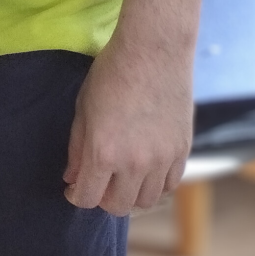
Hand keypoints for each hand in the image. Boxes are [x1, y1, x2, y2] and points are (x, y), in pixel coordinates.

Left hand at [63, 33, 193, 213]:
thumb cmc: (112, 72)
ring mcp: (161, 159)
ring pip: (145, 201)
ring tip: (123, 176)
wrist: (154, 49)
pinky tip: (145, 169)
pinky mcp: (182, 151)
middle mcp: (134, 163)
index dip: (76, 196)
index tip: (74, 189)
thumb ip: (77, 147)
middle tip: (99, 181)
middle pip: (117, 206)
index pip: (87, 198)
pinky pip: (169, 185)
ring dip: (130, 194)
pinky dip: (155, 184)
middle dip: (102, 198)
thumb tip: (72, 178)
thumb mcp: (84, 107)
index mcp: (103, 151)